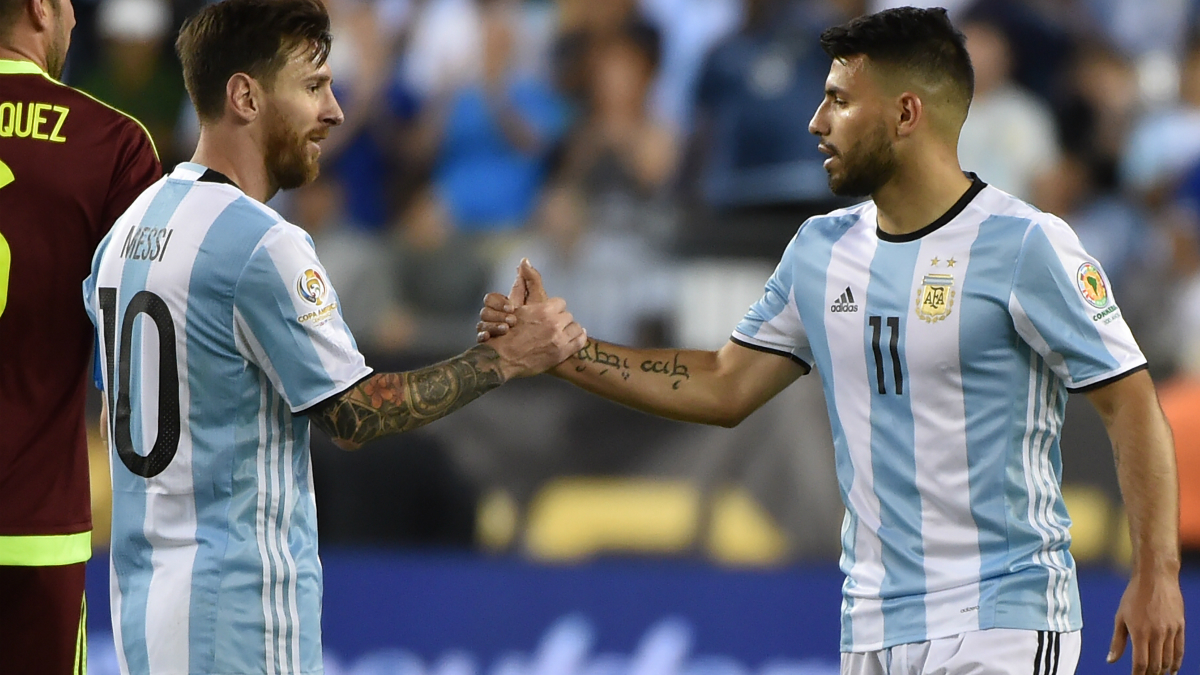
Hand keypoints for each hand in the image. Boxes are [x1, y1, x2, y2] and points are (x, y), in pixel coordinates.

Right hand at [477, 259, 550, 341]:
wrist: (544, 348)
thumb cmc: (544, 323)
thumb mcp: (538, 301)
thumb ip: (532, 280)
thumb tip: (524, 260)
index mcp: (505, 306)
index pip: (492, 298)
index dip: (500, 302)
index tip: (512, 307)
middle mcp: (496, 316)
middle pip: (484, 311)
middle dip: (497, 315)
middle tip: (512, 321)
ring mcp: (491, 329)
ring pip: (481, 323)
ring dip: (493, 326)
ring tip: (506, 329)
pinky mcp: (490, 343)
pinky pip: (480, 338)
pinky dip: (485, 337)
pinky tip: (491, 338)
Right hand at [484, 260, 584, 377]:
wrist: (503, 359)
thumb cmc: (507, 332)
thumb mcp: (516, 305)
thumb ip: (525, 282)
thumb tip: (525, 260)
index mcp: (544, 309)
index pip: (560, 303)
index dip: (554, 309)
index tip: (549, 315)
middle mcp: (554, 323)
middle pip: (568, 316)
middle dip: (561, 320)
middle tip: (554, 327)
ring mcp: (559, 339)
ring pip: (575, 328)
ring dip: (569, 330)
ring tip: (561, 335)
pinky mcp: (563, 353)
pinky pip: (580, 341)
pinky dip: (578, 339)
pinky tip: (572, 340)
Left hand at [1108, 569, 1184, 673]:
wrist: (1155, 578)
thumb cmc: (1133, 596)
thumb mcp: (1120, 617)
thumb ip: (1117, 641)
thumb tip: (1111, 660)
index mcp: (1139, 632)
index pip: (1140, 663)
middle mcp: (1157, 634)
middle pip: (1155, 664)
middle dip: (1150, 674)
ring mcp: (1170, 631)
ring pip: (1168, 660)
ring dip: (1162, 671)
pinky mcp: (1180, 627)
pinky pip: (1179, 650)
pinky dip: (1176, 662)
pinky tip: (1171, 669)